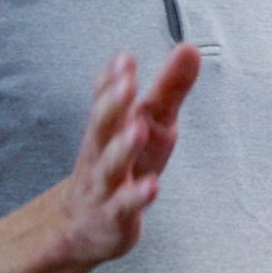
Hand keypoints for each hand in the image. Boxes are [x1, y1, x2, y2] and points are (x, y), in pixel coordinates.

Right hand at [50, 44, 201, 265]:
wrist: (81, 225)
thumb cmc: (122, 165)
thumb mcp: (150, 123)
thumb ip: (169, 88)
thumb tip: (190, 47)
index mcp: (110, 126)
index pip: (105, 98)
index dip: (113, 79)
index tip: (125, 59)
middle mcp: (102, 152)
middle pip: (101, 126)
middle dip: (112, 104)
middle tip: (126, 84)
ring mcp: (105, 186)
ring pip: (110, 166)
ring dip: (122, 148)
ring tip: (137, 130)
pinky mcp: (115, 219)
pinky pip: (124, 208)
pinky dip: (136, 198)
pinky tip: (151, 187)